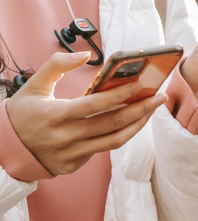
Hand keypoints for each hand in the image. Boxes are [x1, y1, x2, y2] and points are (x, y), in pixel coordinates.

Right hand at [6, 52, 166, 175]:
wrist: (4, 149)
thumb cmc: (22, 114)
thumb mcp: (33, 85)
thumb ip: (57, 65)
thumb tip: (84, 54)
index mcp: (56, 115)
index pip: (96, 105)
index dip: (121, 95)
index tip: (142, 84)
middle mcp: (65, 137)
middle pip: (113, 125)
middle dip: (141, 110)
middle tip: (160, 97)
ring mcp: (70, 155)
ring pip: (114, 141)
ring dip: (138, 125)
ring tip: (152, 110)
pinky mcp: (73, 165)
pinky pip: (103, 149)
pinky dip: (120, 135)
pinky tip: (132, 122)